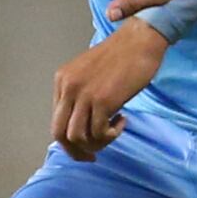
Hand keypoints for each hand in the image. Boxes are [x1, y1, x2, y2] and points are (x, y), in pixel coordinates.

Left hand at [50, 19, 168, 160]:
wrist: (140, 40)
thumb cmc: (122, 55)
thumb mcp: (90, 73)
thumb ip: (82, 94)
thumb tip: (83, 122)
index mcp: (62, 80)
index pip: (56, 120)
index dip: (69, 139)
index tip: (86, 145)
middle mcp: (68, 87)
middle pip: (59, 134)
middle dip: (75, 151)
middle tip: (92, 156)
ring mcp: (84, 95)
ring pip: (77, 137)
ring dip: (96, 144)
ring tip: (112, 133)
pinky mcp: (103, 101)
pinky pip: (99, 133)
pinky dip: (111, 135)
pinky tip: (122, 121)